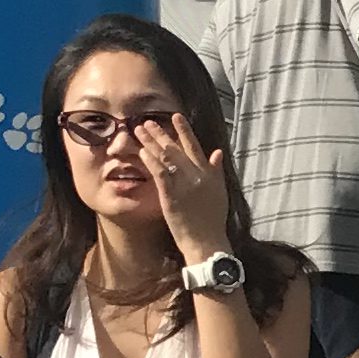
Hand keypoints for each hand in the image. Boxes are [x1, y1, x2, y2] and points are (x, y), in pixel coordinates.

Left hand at [138, 112, 232, 264]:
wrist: (207, 241)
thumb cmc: (212, 220)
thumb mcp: (219, 192)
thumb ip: (216, 171)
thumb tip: (218, 152)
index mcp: (209, 174)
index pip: (195, 146)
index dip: (184, 130)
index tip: (175, 116)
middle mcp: (197, 175)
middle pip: (176, 148)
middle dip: (160, 133)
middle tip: (147, 121)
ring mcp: (184, 185)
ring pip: (165, 157)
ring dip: (150, 142)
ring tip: (139, 131)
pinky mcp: (172, 195)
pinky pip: (160, 173)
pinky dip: (151, 161)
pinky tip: (142, 152)